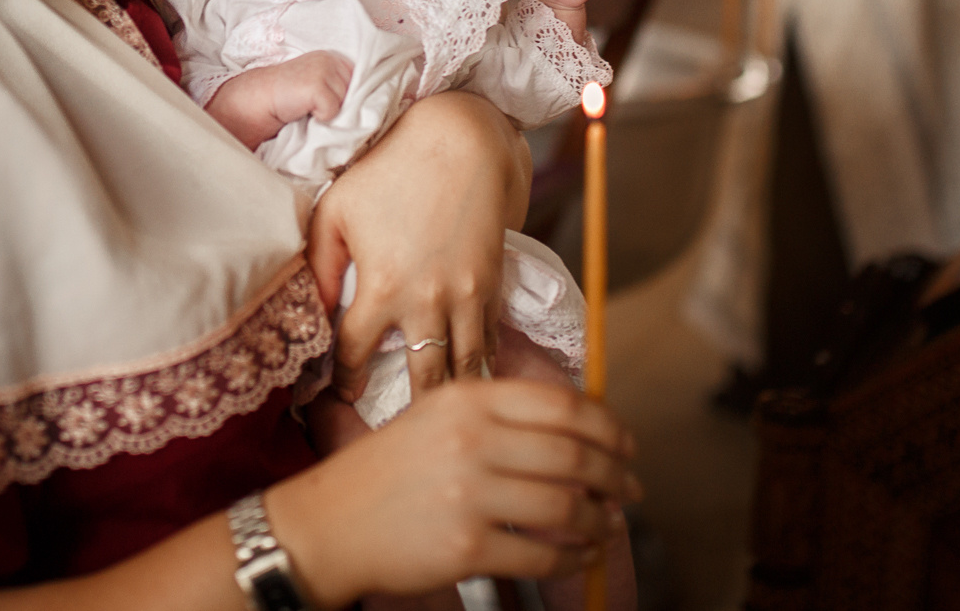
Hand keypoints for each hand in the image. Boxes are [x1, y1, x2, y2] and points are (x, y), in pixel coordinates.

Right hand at [204, 52, 353, 148]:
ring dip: (329, 112)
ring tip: (307, 107)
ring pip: (345, 105)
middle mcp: (331, 60)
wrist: (258, 100)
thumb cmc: (288, 98)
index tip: (325, 102)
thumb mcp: (318, 86)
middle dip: (340, 105)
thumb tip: (366, 107)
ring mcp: (324, 71)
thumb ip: (339, 88)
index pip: (362, 83)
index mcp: (333, 58)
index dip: (348, 99)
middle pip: (356, 95)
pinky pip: (332, 112)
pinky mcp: (316, 86)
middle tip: (313, 105)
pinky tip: (302, 109)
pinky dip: (319, 117)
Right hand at [266, 379, 643, 605]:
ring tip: (607, 525)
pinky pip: (543, 553)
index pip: (563, 405)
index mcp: (467, 399)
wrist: (328, 524)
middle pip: (575, 455)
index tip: (627, 444)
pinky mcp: (467, 546)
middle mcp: (471, 440)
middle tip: (631, 489)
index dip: (608, 427)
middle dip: (616, 475)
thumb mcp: (436, 416)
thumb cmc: (388, 470)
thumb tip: (577, 431)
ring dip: (600, 520)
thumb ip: (498, 415)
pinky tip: (578, 556)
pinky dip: (572, 558)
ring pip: (567, 506)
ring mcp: (469, 494)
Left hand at [309, 92, 530, 398]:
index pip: (354, 359)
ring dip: (449, 398)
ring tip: (435, 422)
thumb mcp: (337, 209)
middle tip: (393, 437)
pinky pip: (489, 341)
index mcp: (383, 288)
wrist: (465, 137)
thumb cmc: (390, 166)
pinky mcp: (495, 285)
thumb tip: (317, 313)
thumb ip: (321, 267)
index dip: (341, 385)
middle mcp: (428, 302)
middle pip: (421, 383)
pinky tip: (469, 380)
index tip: (335, 401)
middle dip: (407, 416)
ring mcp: (469, 297)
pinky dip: (479, 364)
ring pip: (465, 372)